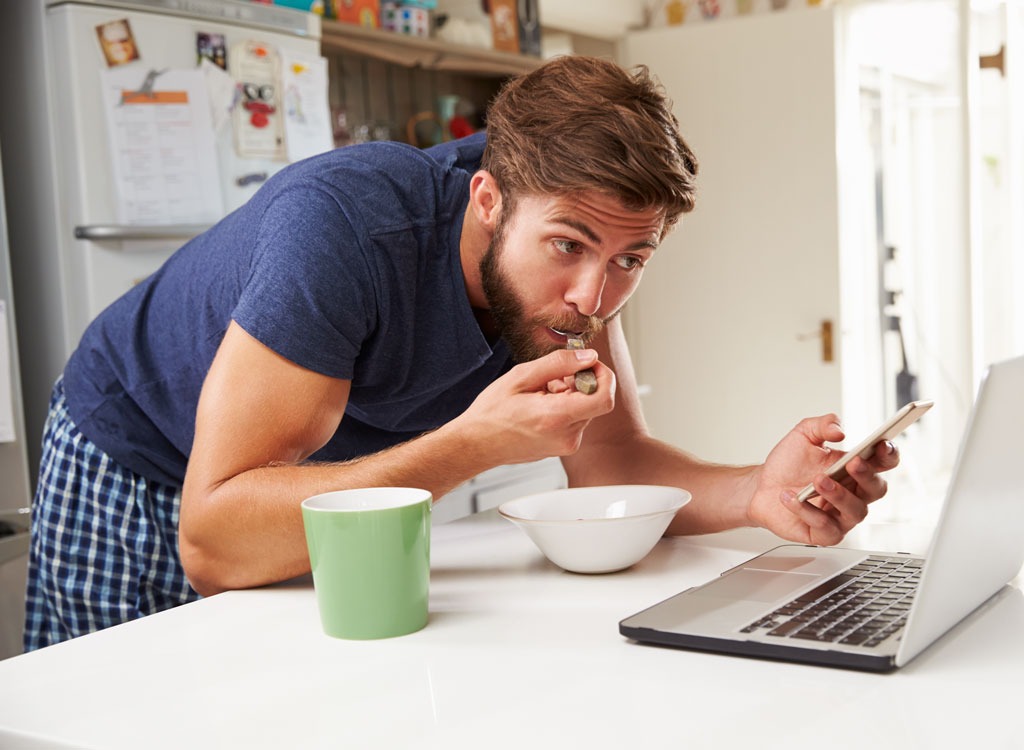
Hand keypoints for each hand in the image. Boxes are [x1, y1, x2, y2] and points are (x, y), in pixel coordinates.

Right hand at [450, 348, 615, 464]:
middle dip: (579, 382)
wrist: (477, 444)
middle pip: (595, 400)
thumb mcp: (521, 376)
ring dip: (570, 395)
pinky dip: (565, 407)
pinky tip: (541, 406)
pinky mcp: (564, 447)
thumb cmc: (492, 412)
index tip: (586, 364)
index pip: (604, 397)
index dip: (602, 375)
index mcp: (557, 416)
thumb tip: (588, 356)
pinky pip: (576, 420)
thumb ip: (559, 363)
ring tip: (540, 394)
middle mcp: (567, 435)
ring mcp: (567, 444)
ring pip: (586, 409)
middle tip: (550, 379)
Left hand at [746, 415, 900, 545]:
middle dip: (867, 475)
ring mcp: (841, 515)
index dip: (889, 454)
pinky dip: (808, 511)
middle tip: (851, 463)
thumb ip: (823, 425)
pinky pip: (825, 527)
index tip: (881, 444)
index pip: (884, 462)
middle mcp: (854, 493)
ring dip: (839, 495)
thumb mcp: (804, 435)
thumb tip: (839, 430)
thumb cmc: (789, 463)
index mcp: (855, 468)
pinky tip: (793, 498)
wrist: (762, 486)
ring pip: (855, 511)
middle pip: (877, 489)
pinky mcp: (824, 534)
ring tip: (817, 480)